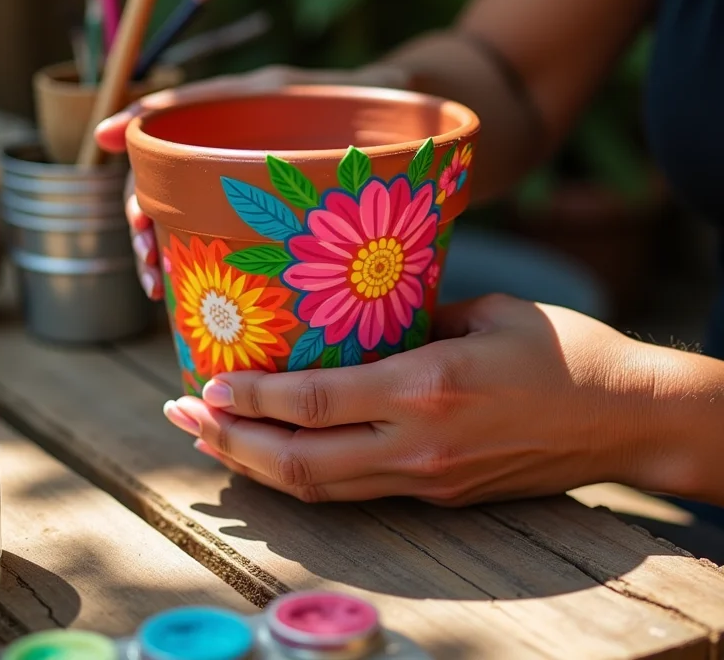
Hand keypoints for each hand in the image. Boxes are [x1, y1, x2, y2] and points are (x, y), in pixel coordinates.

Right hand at [96, 63, 409, 299]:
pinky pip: (206, 228)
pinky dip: (188, 257)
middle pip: (169, 167)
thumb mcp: (370, 105)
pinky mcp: (249, 204)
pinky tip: (184, 290)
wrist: (400, 131)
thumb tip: (392, 98)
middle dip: (142, 209)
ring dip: (157, 243)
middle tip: (147, 254)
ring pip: (179, 204)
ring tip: (157, 285)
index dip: (144, 116)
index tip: (106, 139)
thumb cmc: (382, 113)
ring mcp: (241, 172)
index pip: (192, 104)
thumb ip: (362, 109)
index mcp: (261, 101)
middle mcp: (241, 136)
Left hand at [163, 294, 657, 505]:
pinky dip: (305, 476)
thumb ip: (418, 318)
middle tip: (181, 419)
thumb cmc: (564, 351)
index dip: (250, 396)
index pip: (314, 400)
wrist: (624, 418)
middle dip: (229, 443)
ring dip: (257, 467)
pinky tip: (279, 455)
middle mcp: (418, 444)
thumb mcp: (487, 311)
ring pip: (318, 490)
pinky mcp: (439, 496)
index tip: (205, 385)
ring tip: (211, 443)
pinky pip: (354, 492)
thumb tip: (365, 317)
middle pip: (298, 462)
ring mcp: (427, 480)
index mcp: (428, 387)